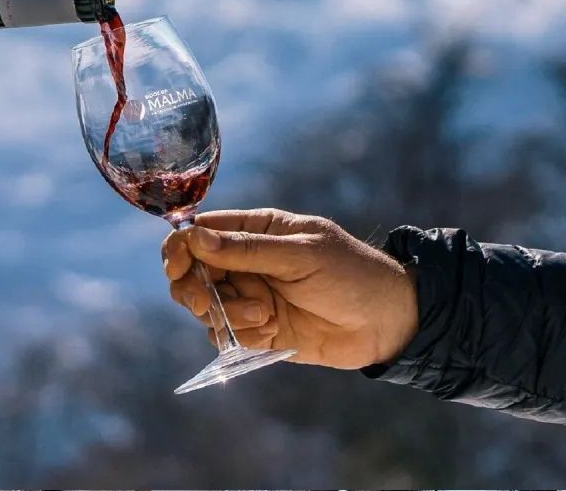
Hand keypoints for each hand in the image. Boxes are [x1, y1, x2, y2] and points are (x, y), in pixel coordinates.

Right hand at [162, 209, 417, 369]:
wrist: (388, 323)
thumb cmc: (351, 275)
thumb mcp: (301, 255)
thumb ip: (248, 250)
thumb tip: (195, 238)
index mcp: (257, 231)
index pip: (200, 232)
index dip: (180, 248)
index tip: (177, 266)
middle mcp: (246, 262)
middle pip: (192, 272)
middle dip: (194, 288)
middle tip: (207, 302)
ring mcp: (250, 296)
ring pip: (205, 306)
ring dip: (225, 314)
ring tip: (264, 317)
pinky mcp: (258, 329)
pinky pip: (225, 334)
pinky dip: (240, 335)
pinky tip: (272, 331)